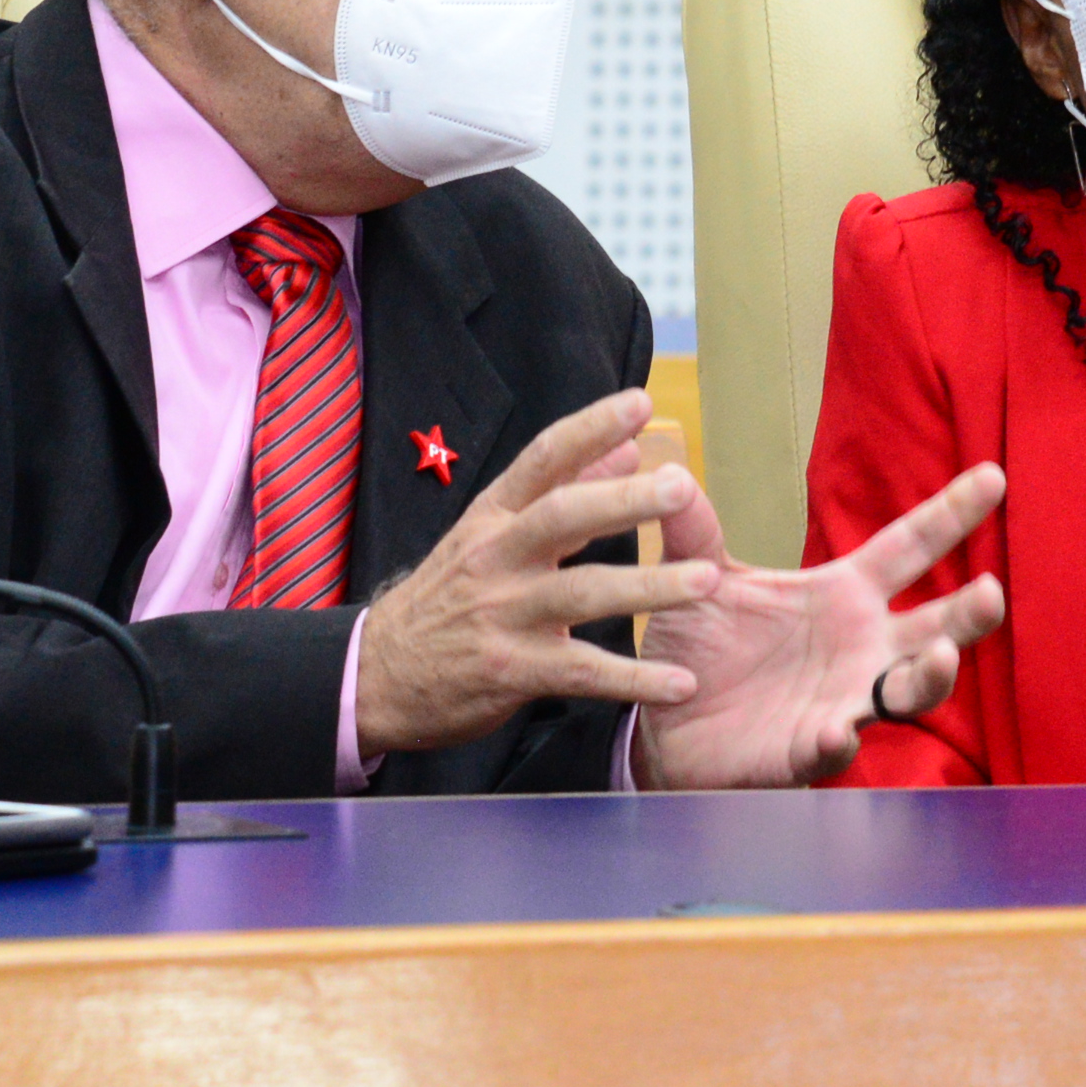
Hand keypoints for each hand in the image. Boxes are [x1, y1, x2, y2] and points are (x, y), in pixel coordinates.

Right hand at [349, 389, 723, 757]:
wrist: (377, 675)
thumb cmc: (448, 596)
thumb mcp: (490, 531)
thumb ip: (562, 490)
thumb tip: (628, 449)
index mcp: (493, 516)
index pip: (542, 459)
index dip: (590, 428)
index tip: (640, 403)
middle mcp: (497, 557)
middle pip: (564, 517)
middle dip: (625, 502)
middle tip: (682, 487)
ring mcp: (503, 615)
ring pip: (583, 593)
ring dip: (650, 587)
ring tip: (708, 581)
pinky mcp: (512, 671)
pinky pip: (584, 674)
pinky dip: (635, 681)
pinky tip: (681, 683)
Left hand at [628, 464, 1008, 789]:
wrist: (664, 722)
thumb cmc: (700, 644)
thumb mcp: (698, 578)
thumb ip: (693, 530)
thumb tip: (671, 472)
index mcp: (843, 593)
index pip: (908, 546)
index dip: (951, 513)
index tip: (994, 476)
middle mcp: (859, 646)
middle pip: (933, 624)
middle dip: (969, 613)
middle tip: (992, 592)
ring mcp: (842, 699)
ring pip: (906, 691)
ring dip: (928, 677)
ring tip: (938, 656)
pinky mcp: (807, 748)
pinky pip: (833, 745)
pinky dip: (837, 739)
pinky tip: (838, 732)